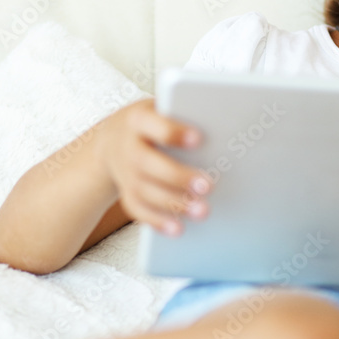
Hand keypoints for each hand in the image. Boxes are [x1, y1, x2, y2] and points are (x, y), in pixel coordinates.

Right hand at [98, 98, 212, 235]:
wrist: (112, 139)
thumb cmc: (153, 122)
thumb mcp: (162, 109)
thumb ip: (185, 115)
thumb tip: (227, 126)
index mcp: (139, 120)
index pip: (155, 126)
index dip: (175, 133)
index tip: (199, 139)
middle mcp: (128, 147)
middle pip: (148, 163)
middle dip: (179, 176)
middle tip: (208, 186)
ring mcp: (125, 173)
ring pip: (145, 191)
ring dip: (174, 204)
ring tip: (203, 211)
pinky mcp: (126, 193)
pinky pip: (139, 210)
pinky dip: (157, 221)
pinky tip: (179, 229)